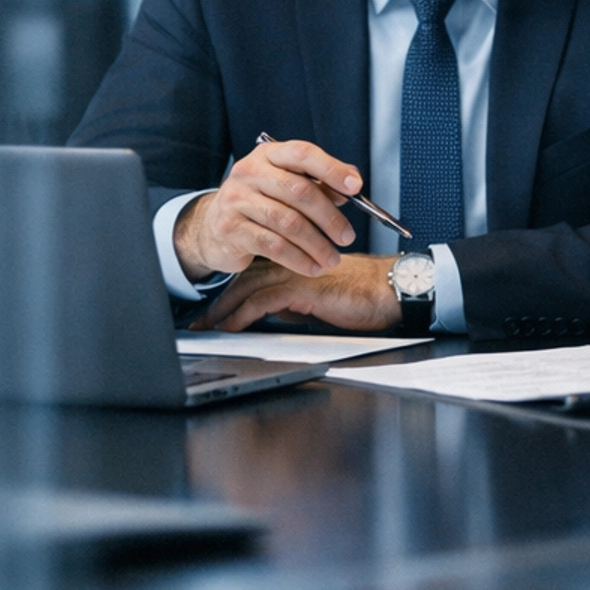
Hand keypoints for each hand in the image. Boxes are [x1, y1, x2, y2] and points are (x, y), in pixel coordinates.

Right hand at [175, 138, 364, 282]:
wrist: (211, 227)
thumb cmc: (258, 202)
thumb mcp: (285, 186)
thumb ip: (318, 183)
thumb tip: (352, 187)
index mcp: (267, 155)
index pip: (303, 154)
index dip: (332, 169)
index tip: (356, 187)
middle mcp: (249, 172)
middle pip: (299, 191)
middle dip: (329, 217)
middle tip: (347, 237)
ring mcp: (237, 200)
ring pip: (288, 223)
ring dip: (317, 245)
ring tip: (332, 259)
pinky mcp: (231, 229)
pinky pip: (273, 246)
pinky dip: (299, 259)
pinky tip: (312, 267)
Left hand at [193, 251, 401, 334]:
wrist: (390, 290)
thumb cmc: (364, 294)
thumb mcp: (321, 298)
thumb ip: (296, 301)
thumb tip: (274, 314)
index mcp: (296, 260)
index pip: (254, 273)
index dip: (230, 292)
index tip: (212, 312)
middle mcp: (292, 262)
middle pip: (243, 279)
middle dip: (218, 302)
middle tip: (199, 321)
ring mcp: (296, 272)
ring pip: (247, 288)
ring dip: (223, 310)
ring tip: (207, 328)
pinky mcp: (302, 287)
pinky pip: (262, 302)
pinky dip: (242, 315)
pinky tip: (230, 328)